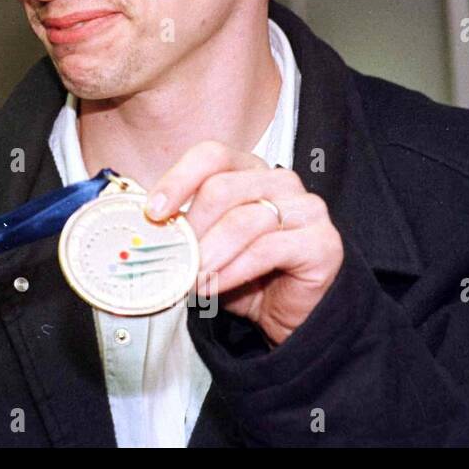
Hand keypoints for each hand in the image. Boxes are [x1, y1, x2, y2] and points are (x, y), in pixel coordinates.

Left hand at [144, 141, 344, 345]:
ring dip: (208, 254)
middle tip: (173, 256)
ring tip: (189, 278)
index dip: (178, 180)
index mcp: (250, 170)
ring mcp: (307, 208)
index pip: (211, 155)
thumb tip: (146, 225)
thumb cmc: (243, 272)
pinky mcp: (323, 242)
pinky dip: (232, 270)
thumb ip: (185, 226)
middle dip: (191, 226)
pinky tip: (213, 286)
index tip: (153, 212)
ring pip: (243, 220)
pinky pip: (267, 249)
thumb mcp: (206, 243)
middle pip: (223, 187)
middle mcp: (281, 181)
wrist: (285, 312)